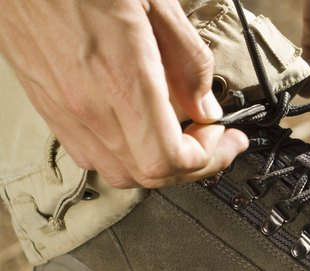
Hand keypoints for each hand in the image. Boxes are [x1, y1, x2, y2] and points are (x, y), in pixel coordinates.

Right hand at [0, 0, 247, 188]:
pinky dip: (124, 153)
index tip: (223, 137)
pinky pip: (88, 152)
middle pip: (146, 175)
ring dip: (158, 163)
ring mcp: (61, 108)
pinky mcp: (46, 102)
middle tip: (213, 138)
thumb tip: (205, 105)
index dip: (207, 158)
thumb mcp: (156, 3)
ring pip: (117, 171)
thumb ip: (188, 60)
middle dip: (191, 165)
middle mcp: (86, 104)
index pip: (167, 159)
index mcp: (120, 77)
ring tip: (181, 134)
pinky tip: (141, 127)